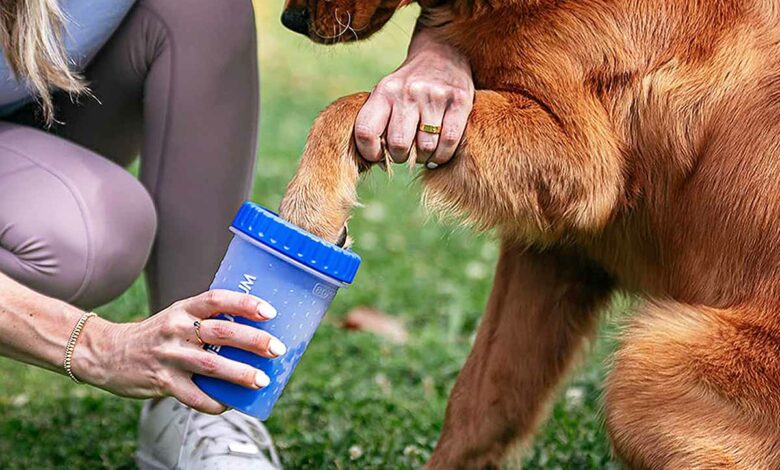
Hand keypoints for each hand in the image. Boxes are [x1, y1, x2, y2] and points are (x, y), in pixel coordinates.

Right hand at [72, 290, 285, 413]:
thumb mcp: (177, 315)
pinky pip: (194, 396)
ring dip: (240, 374)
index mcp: (183, 309)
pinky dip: (214, 402)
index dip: (244, 303)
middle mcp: (176, 329)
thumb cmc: (157, 334)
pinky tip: (230, 404)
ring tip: (262, 380)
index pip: (217, 299)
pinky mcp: (162, 382)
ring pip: (211, 365)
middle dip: (253, 341)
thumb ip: (207, 318)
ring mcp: (169, 356)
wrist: (108, 353)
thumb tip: (254, 328)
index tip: (270, 312)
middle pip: (221, 332)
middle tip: (277, 349)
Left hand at [355, 28, 473, 168]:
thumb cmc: (408, 86)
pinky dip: (444, 153)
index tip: (379, 155)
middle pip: (399, 145)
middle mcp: (408, 92)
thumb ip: (377, 125)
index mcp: (384, 92)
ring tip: (424, 149)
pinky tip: (440, 149)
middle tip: (407, 152)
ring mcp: (434, 95)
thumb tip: (378, 163)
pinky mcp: (459, 100)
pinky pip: (449, 141)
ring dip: (425, 157)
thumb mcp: (386, 95)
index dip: (370, 152)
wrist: (442, 53)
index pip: (366, 132)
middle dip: (402, 157)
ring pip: (426, 147)